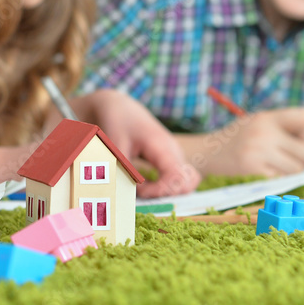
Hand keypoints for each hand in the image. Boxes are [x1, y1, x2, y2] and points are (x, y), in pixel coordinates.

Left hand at [70, 90, 200, 197]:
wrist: (120, 108)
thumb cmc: (118, 124)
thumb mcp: (115, 146)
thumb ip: (124, 170)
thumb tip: (131, 196)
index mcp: (162, 146)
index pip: (176, 177)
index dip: (161, 191)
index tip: (140, 193)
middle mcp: (173, 152)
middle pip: (188, 183)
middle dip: (168, 195)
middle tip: (143, 194)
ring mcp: (174, 156)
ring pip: (187, 182)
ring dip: (169, 193)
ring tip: (144, 191)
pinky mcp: (170, 160)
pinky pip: (178, 180)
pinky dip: (167, 188)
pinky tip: (147, 188)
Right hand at [185, 107, 303, 176]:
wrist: (206, 151)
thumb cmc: (236, 138)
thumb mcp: (256, 122)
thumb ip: (280, 128)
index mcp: (267, 116)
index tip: (292, 138)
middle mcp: (264, 131)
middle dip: (303, 159)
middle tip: (288, 158)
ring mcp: (258, 149)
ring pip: (297, 168)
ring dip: (290, 170)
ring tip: (274, 164)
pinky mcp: (253, 167)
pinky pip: (280, 177)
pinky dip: (274, 176)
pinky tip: (260, 169)